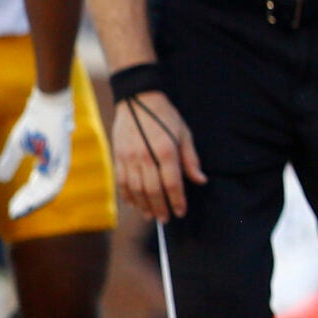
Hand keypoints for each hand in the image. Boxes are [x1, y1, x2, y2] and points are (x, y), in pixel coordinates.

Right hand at [0, 86, 75, 220]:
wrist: (46, 105)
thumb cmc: (34, 122)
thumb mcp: (16, 146)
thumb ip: (9, 162)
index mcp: (47, 165)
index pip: (37, 188)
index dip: (25, 200)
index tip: (12, 210)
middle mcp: (56, 167)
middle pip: (43, 193)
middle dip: (28, 204)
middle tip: (14, 214)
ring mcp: (61, 164)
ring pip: (50, 191)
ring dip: (34, 202)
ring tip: (20, 210)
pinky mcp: (63, 159)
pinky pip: (55, 182)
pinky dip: (43, 193)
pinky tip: (32, 200)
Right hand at [112, 90, 204, 221]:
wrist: (136, 98)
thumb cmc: (165, 116)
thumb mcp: (184, 133)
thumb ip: (190, 159)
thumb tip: (200, 180)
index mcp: (165, 150)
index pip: (172, 183)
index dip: (177, 200)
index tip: (181, 212)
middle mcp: (145, 156)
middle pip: (152, 190)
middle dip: (160, 207)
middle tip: (165, 219)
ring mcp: (128, 157)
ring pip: (135, 189)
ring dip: (143, 205)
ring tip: (150, 215)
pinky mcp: (117, 156)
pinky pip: (121, 181)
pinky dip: (127, 195)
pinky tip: (134, 204)